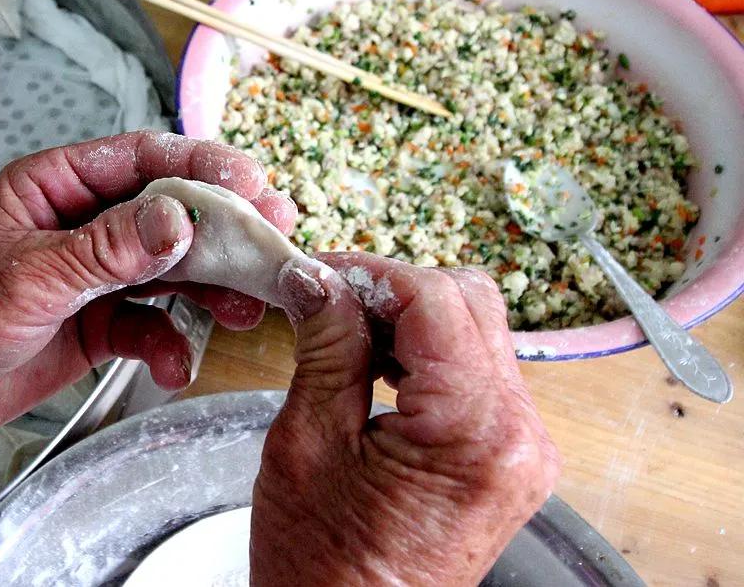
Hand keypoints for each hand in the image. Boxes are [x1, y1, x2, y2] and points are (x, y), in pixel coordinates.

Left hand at [0, 130, 296, 487]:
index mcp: (57, 185)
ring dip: (210, 287)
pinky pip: (152, 322)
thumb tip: (179, 221)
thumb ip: (107, 250)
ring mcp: (96, 272)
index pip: (141, 159)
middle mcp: (84, 221)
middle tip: (275, 237)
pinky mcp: (101, 319)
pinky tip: (175, 365)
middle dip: (222, 228)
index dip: (199, 165)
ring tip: (246, 307)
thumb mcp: (30, 277)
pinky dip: (169, 343)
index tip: (250, 183)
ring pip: (171, 267)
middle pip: (169, 212)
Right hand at [252, 253, 559, 585]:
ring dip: (409, 319)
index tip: (320, 270)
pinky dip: (426, 354)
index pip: (437, 298)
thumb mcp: (307, 445)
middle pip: (470, 303)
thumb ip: (326, 347)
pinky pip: (476, 373)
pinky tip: (376, 363)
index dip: (372, 272)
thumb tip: (320, 280)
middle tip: (327, 297)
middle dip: (393, 290)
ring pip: (476, 330)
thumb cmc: (324, 568)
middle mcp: (519, 436)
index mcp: (475, 431)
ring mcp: (521, 447)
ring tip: (343, 331)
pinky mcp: (506, 455)